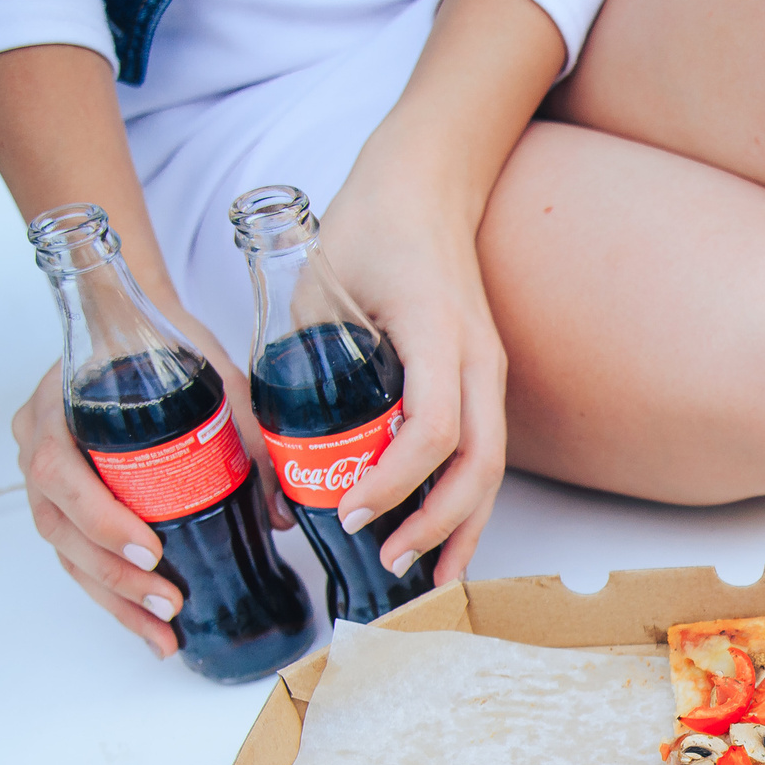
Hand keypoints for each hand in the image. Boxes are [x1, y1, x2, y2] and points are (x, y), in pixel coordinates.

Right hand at [15, 314, 282, 658]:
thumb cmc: (168, 345)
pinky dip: (111, 590)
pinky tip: (146, 623)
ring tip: (162, 631)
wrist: (137, 322)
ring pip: (64, 549)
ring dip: (113, 595)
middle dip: (112, 573)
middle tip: (167, 603)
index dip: (98, 516)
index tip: (149, 547)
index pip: (58, 468)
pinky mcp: (64, 499)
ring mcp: (46, 474)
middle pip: (57, 523)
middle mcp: (38, 440)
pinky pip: (77, 552)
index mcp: (57, 404)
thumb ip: (249, 438)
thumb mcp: (213, 378)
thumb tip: (283, 516)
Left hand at [315, 156, 509, 583]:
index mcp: (439, 334)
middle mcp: (477, 360)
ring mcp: (488, 373)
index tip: (348, 510)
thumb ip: (300, 364)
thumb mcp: (318, 288)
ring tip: (425, 577)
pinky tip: (441, 536)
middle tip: (385, 561)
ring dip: (461, 527)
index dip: (393, 481)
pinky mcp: (481, 382)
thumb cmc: (369, 229)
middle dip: (436, 524)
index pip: (432, 429)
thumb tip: (274, 458)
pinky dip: (467, 503)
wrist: (425, 188)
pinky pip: (483, 453)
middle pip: (478, 465)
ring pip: (490, 469)